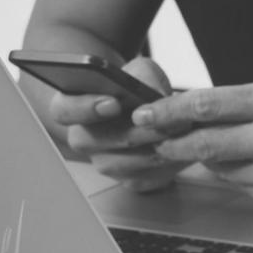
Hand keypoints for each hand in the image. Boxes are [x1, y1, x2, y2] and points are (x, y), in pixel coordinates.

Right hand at [47, 56, 186, 191]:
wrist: (144, 113)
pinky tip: (186, 148)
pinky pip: (152, 177)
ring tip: (183, 133)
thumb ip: (143, 75)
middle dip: (138, 132)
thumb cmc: (133, 89)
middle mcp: (84, 140)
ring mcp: (107, 164)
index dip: (86, 108)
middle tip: (165, 122)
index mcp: (71, 108)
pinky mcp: (133, 181)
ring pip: (131, 163)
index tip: (112, 103)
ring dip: (159, 148)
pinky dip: (172, 164)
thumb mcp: (139, 72)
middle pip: (102, 142)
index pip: (65, 111)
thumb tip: (152, 91)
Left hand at [132, 82, 252, 211]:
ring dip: (217, 162)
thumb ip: (245, 103)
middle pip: (205, 143)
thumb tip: (190, 112)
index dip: (169, 111)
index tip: (145, 114)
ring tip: (248, 151)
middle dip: (175, 144)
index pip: (207, 104)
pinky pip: (245, 188)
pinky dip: (246, 179)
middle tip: (159, 143)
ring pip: (222, 169)